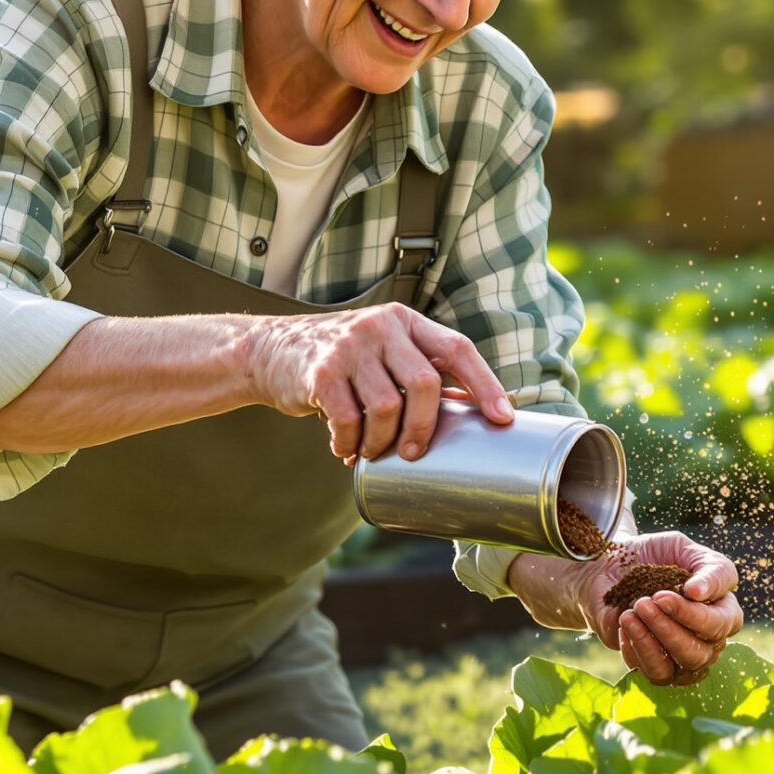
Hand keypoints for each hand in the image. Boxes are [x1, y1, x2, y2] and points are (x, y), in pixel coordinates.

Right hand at [243, 303, 512, 461]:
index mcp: (406, 321)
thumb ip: (418, 372)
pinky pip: (348, 420)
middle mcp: (381, 326)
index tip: (503, 418)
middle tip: (413, 452)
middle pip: (424, 383)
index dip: (485, 384)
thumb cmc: (343, 362)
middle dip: (425, 427)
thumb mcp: (383, 352)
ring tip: (372, 452)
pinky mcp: (321, 371)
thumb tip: (472, 417)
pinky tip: (345, 448)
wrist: (269, 351)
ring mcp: (350, 346)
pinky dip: (350, 443)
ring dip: (382, 442)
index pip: (457, 349)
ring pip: (387, 407)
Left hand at [508, 531, 744, 686]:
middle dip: (673, 628)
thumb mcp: (682, 547)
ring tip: (633, 611)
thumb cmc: (652, 555)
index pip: (725, 623)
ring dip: (655, 640)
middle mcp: (702, 637)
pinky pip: (651, 671)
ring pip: (679, 668)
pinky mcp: (646, 660)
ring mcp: (675, 653)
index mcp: (719, 609)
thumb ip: (706, 567)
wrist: (609, 561)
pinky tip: (625, 621)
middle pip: (702, 654)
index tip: (681, 588)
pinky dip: (637, 647)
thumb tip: (700, 593)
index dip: (701, 613)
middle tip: (647, 601)